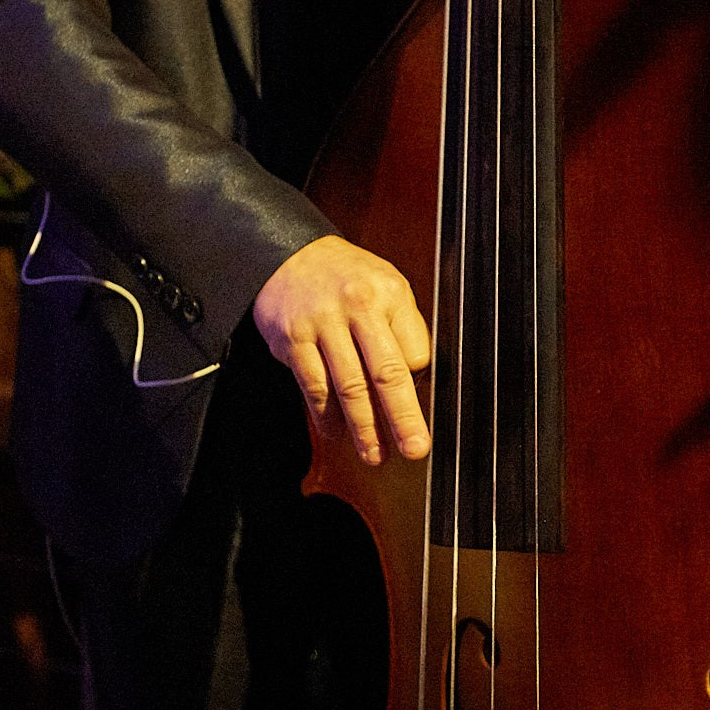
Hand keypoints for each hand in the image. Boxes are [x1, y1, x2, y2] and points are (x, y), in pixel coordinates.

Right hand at [253, 235, 431, 464]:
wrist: (288, 255)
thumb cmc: (347, 279)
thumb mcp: (385, 286)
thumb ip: (402, 328)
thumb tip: (418, 380)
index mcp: (389, 294)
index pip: (415, 351)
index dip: (419, 384)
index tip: (421, 409)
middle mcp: (357, 306)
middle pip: (385, 371)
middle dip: (402, 416)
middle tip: (415, 448)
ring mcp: (322, 323)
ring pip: (348, 386)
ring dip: (363, 427)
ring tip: (375, 455)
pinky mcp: (292, 339)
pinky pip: (313, 386)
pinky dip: (325, 415)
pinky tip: (335, 433)